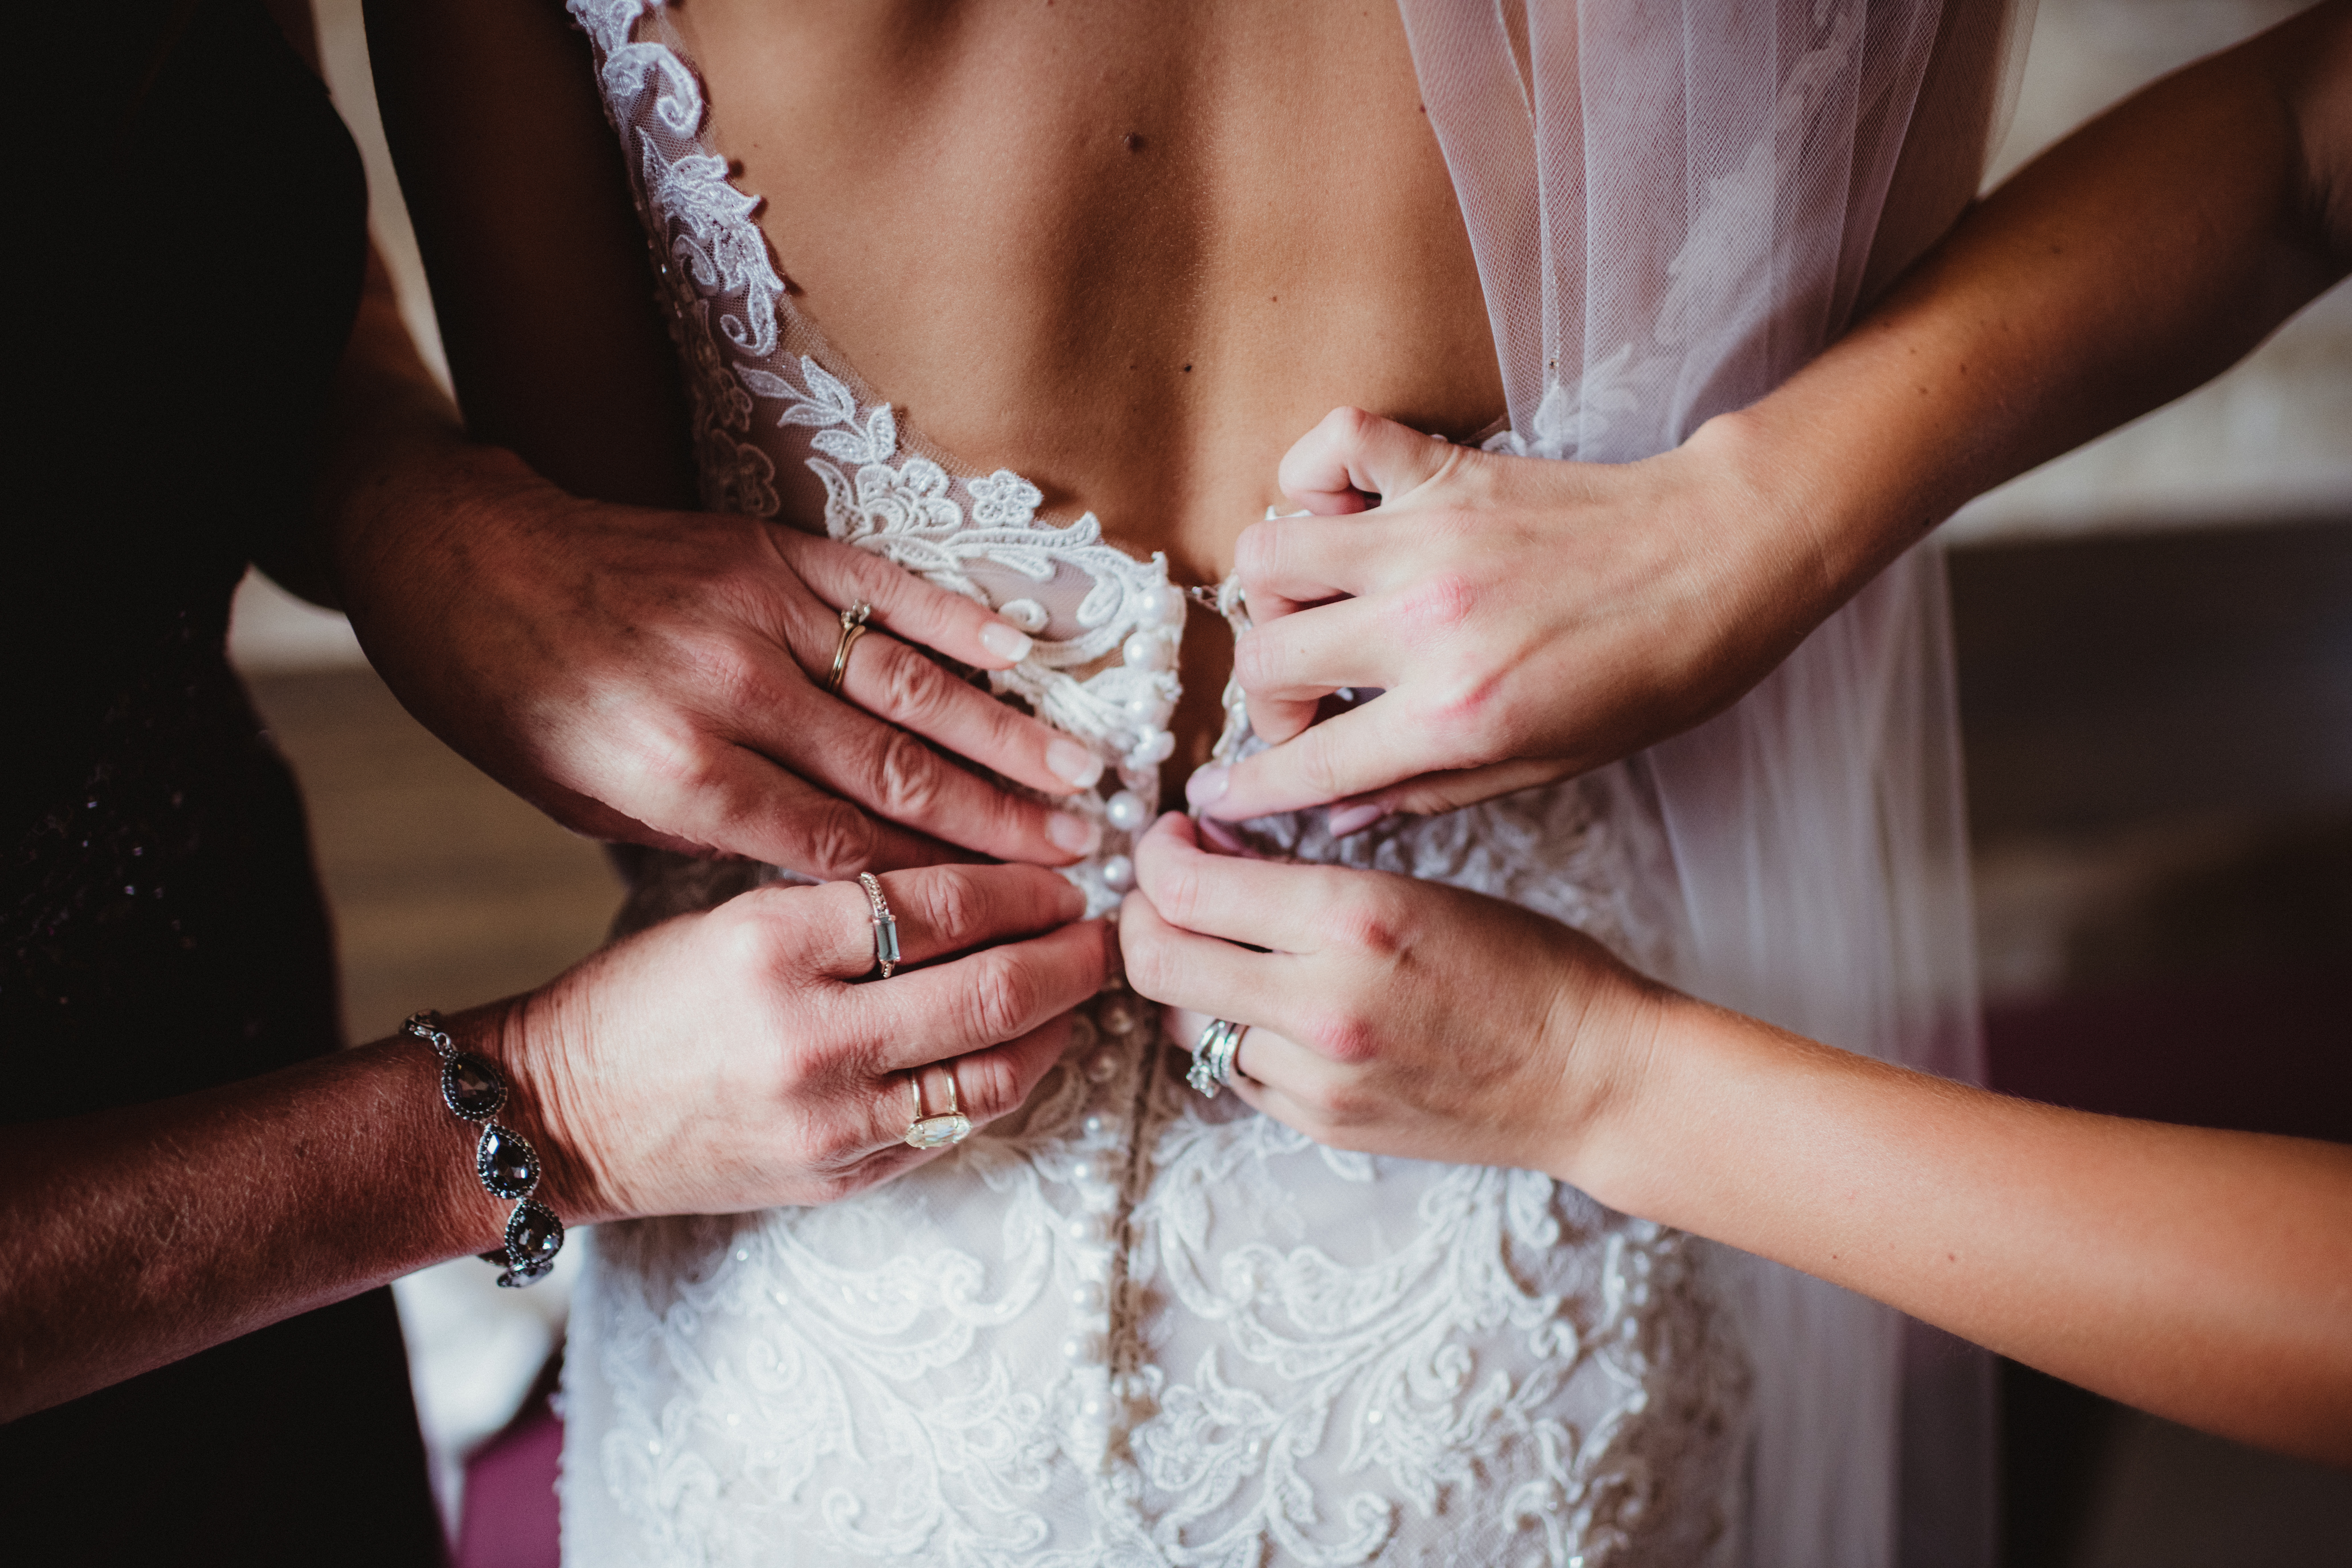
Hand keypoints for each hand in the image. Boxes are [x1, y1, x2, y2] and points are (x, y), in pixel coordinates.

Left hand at [335, 450, 1106, 875]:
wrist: (454, 558)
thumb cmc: (511, 700)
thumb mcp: (588, 804)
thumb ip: (710, 833)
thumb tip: (827, 862)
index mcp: (678, 773)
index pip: (841, 842)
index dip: (938, 880)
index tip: (1011, 906)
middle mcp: (732, 692)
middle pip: (897, 772)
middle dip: (1000, 820)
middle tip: (1081, 851)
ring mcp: (757, 610)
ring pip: (910, 686)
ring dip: (1006, 733)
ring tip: (1081, 774)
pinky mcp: (767, 548)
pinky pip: (883, 590)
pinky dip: (956, 621)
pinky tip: (1023, 653)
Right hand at [496, 862, 1110, 1216]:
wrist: (564, 1113)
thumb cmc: (646, 999)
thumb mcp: (733, 916)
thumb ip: (846, 905)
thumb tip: (979, 886)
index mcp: (773, 945)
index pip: (940, 904)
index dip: (1022, 887)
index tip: (1064, 876)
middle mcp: (808, 1034)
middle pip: (987, 989)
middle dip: (1068, 956)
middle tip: (1106, 930)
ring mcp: (828, 1119)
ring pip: (991, 1072)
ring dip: (1055, 1026)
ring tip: (1080, 989)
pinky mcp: (836, 1176)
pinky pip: (951, 1128)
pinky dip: (1004, 1083)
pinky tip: (1025, 1048)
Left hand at [1117, 814, 1659, 1177]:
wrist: (1590, 1074)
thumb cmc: (1522, 964)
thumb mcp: (1411, 887)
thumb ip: (1301, 879)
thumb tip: (1208, 853)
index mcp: (1350, 921)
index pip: (1186, 889)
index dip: (1156, 857)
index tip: (1170, 840)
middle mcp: (1321, 1003)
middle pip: (1157, 962)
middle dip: (1140, 916)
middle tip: (1162, 891)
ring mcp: (1318, 1076)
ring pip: (1186, 1022)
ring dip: (1186, 979)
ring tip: (1222, 949)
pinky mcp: (1322, 1124)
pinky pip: (1234, 1072)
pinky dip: (1231, 1033)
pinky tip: (1266, 1006)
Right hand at [1191, 405, 1840, 827]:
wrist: (1728, 559)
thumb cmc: (1654, 670)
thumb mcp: (1548, 763)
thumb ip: (1428, 790)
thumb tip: (1333, 814)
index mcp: (1457, 714)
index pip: (1309, 763)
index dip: (1247, 791)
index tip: (1215, 799)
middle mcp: (1426, 624)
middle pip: (1265, 659)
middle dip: (1266, 702)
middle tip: (1303, 710)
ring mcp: (1428, 538)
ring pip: (1270, 556)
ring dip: (1275, 597)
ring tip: (1316, 617)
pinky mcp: (1444, 471)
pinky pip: (1333, 446)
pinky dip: (1313, 474)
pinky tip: (1337, 514)